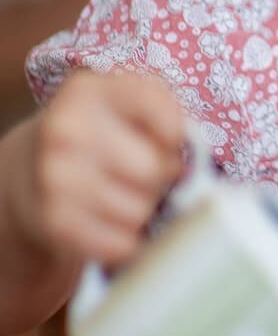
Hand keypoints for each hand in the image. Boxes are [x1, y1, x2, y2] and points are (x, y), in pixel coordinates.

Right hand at [10, 70, 186, 268]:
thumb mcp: (122, 102)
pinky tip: (115, 222)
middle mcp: (65, 130)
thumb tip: (191, 154)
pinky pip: (120, 244)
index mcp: (87, 91)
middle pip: (153, 168)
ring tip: (126, 194)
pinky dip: (127, 240)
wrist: (29, 168)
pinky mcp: (53, 222)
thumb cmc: (96, 133)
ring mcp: (54, 178)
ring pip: (140, 210)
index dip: (176, 132)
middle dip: (162, 176)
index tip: (170, 140)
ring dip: (145, 209)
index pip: (156, 108)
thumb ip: (164, 110)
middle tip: (149, 173)